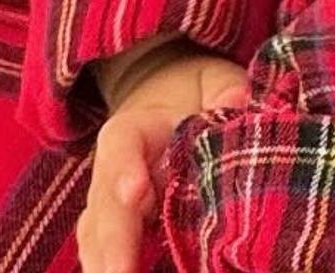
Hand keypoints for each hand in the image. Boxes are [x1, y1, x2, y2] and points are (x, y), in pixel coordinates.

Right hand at [77, 40, 247, 272]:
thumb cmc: (193, 97)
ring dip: (106, 262)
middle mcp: (113, 172)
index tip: (136, 191)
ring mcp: (111, 208)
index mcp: (134, 129)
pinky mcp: (118, 236)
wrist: (167, 110)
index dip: (125, 166)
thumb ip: (223, 89)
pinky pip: (104, 254)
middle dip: (114, 240)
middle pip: (107, 205)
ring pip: (98, 237)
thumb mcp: (212, 80)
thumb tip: (237, 103)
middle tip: (121, 271)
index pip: (121, 144)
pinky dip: (109, 266)